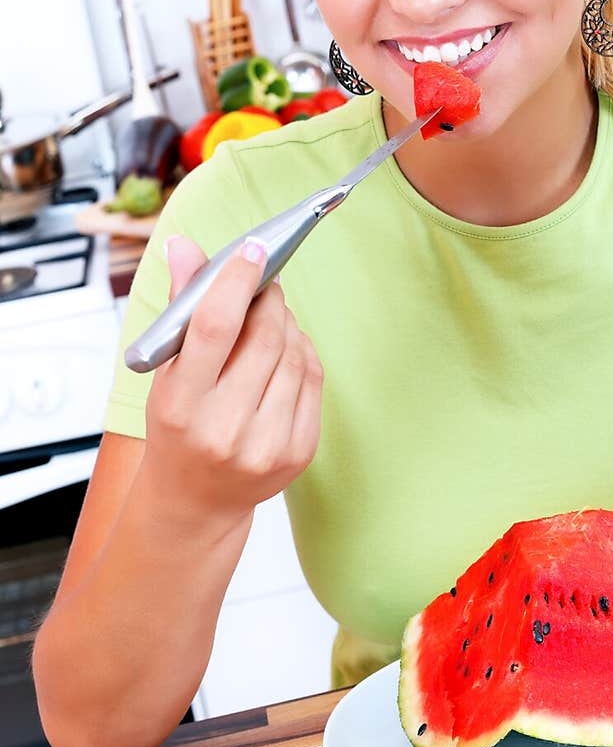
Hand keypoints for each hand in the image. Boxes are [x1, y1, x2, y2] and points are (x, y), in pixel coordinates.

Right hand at [141, 234, 323, 521]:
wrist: (196, 501)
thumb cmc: (177, 428)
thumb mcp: (166, 374)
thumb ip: (182, 308)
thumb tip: (186, 245)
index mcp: (181, 405)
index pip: (214, 328)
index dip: (236, 281)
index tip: (252, 249)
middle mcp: (224, 429)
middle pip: (263, 338)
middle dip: (268, 300)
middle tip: (263, 284)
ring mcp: (266, 445)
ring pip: (294, 355)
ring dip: (287, 324)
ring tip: (270, 319)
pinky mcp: (299, 453)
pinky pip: (313, 380)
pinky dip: (302, 354)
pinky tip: (285, 351)